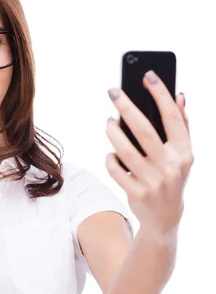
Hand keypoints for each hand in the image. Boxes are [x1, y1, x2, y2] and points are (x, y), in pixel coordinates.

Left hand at [105, 70, 193, 237]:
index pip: (172, 117)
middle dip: (126, 107)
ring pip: (124, 150)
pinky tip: (111, 152)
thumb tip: (179, 95)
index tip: (147, 76)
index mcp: (184, 153)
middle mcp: (170, 166)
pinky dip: (110, 158)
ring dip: (112, 132)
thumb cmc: (171, 177)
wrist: (164, 217)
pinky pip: (115, 168)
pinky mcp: (136, 193)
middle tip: (113, 91)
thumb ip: (182, 125)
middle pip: (144, 130)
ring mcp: (153, 181)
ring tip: (108, 122)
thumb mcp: (183, 154)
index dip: (160, 94)